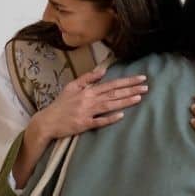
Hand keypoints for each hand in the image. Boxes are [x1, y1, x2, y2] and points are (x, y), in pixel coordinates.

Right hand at [31, 65, 147, 140]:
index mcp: (87, 90)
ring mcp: (87, 112)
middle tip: (146, 87)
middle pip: (113, 93)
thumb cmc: (61, 104)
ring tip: (139, 98)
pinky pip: (99, 121)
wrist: (48, 121)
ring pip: (109, 105)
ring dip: (124, 101)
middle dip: (131, 90)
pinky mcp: (84, 124)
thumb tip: (103, 70)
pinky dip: (109, 118)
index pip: (111, 84)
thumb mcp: (72, 86)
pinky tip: (121, 115)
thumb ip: (88, 78)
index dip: (127, 81)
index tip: (141, 78)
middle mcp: (89, 100)